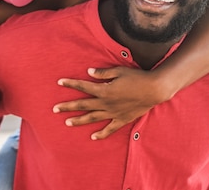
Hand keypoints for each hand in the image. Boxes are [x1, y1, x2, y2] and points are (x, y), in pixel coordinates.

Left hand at [52, 66, 170, 139]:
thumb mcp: (119, 71)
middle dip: (68, 106)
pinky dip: (101, 134)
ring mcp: (113, 113)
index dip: (71, 84)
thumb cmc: (137, 77)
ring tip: (67, 122)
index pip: (83, 87)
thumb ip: (102, 73)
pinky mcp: (122, 119)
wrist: (154, 90)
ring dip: (79, 120)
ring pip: (92, 118)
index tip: (59, 82)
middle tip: (54, 109)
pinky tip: (92, 137)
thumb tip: (89, 71)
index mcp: (104, 90)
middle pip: (83, 105)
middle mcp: (106, 103)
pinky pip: (109, 129)